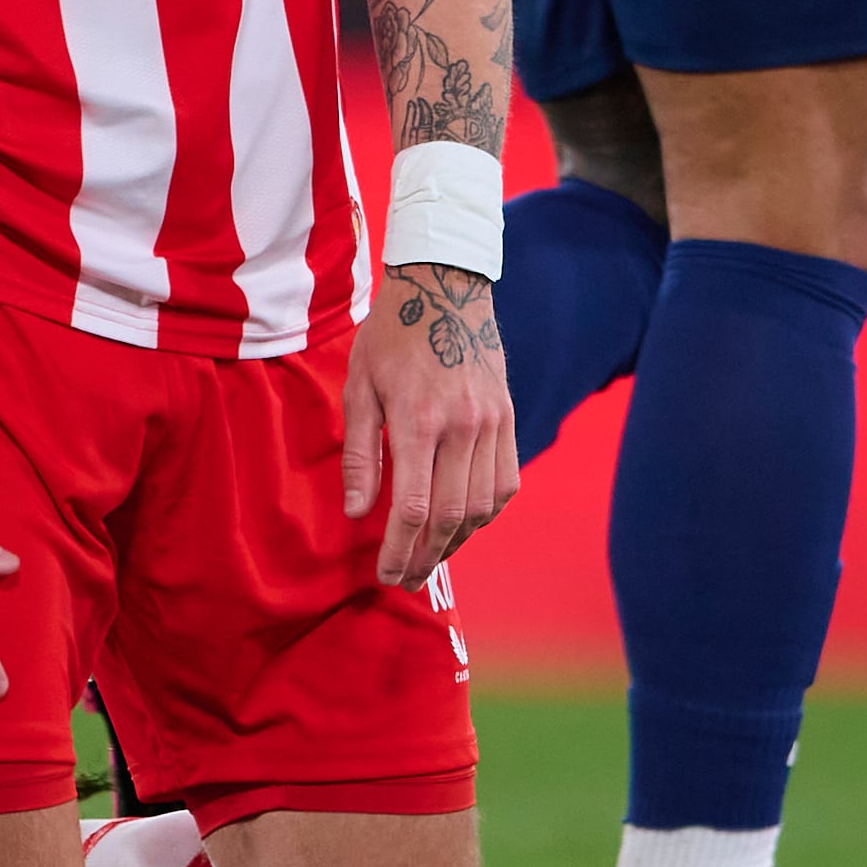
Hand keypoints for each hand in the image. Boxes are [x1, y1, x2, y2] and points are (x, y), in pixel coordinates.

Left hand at [341, 264, 516, 588]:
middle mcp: (462, 425)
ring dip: (457, 542)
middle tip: (404, 579)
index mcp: (418, 418)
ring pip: (482, 506)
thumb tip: (359, 513)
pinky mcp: (508, 418)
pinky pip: (505, 483)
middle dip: (426, 557)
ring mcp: (492, 423)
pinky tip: (462, 525)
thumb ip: (362, 455)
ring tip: (430, 558)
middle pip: (450, 516)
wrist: (445, 287)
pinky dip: (485, 513)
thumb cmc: (391, 336)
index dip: (399, 549)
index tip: (385, 574)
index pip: (414, 506)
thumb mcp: (360, 387)